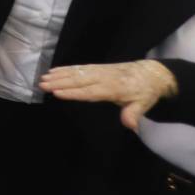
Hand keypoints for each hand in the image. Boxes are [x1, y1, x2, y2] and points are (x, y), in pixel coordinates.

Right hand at [38, 60, 177, 128]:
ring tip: (44, 78)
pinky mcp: (97, 67)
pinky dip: (66, 69)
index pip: (90, 91)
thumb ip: (133, 114)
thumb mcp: (144, 104)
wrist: (151, 73)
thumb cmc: (145, 92)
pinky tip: (54, 71)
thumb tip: (130, 126)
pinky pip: (80, 67)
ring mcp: (100, 70)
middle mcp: (104, 77)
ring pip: (77, 72)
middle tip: (43, 85)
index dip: (74, 92)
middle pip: (80, 80)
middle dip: (60, 82)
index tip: (58, 93)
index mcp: (114, 88)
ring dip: (59, 75)